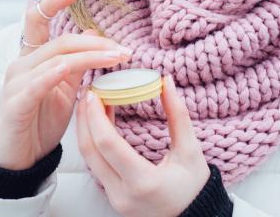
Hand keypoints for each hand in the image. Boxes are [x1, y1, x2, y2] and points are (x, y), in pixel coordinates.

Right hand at [0, 0, 133, 170]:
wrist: (17, 159)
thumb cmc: (38, 123)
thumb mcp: (62, 90)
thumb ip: (75, 63)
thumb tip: (92, 32)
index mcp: (31, 59)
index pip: (37, 20)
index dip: (52, 3)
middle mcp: (21, 65)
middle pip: (60, 42)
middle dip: (95, 43)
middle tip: (123, 50)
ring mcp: (15, 83)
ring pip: (55, 59)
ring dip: (88, 57)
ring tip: (116, 59)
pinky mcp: (15, 104)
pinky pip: (36, 84)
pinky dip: (53, 74)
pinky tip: (68, 69)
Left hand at [75, 75, 210, 216]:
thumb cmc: (195, 187)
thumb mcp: (191, 150)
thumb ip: (177, 115)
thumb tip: (165, 80)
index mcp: (143, 182)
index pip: (108, 144)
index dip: (96, 116)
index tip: (94, 93)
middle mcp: (123, 193)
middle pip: (90, 151)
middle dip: (85, 119)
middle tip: (88, 92)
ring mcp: (114, 198)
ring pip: (88, 160)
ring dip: (86, 130)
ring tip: (92, 104)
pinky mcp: (111, 197)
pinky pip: (95, 167)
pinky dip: (94, 143)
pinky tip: (100, 124)